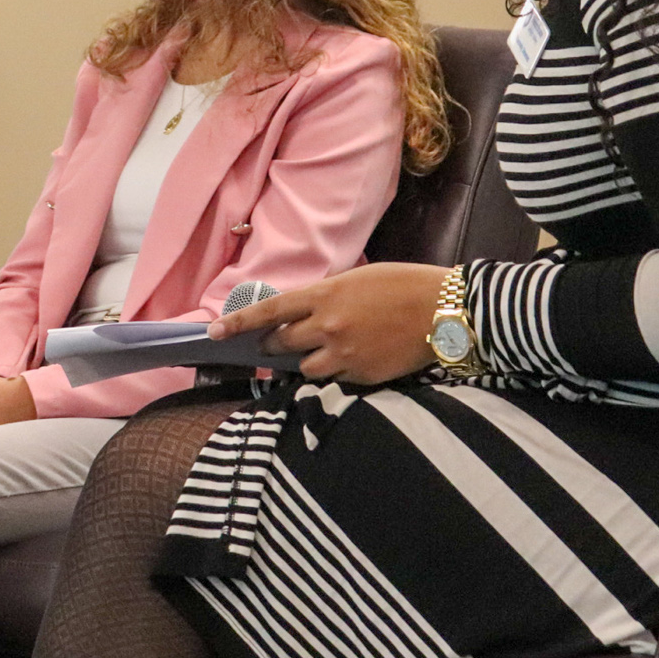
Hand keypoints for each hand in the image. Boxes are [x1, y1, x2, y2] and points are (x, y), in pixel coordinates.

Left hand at [207, 262, 448, 384]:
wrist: (445, 310)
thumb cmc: (403, 284)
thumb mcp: (357, 279)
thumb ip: (325, 297)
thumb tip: (302, 313)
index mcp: (324, 295)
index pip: (268, 311)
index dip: (237, 323)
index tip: (213, 332)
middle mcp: (328, 326)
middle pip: (281, 344)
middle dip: (274, 344)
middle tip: (276, 342)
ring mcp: (344, 353)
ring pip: (305, 367)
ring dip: (306, 360)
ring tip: (325, 349)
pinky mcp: (362, 375)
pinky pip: (334, 378)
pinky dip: (335, 371)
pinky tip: (353, 358)